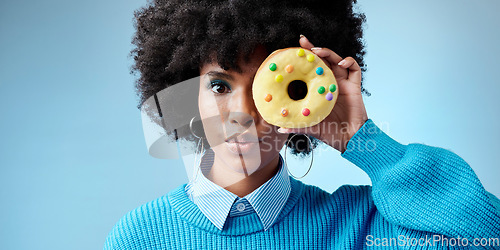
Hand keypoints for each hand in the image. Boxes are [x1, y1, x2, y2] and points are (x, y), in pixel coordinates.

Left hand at [278, 35, 368, 152]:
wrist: (350, 139)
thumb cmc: (330, 133)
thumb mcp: (310, 127)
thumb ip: (296, 126)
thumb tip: (278, 128)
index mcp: (319, 89)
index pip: (311, 70)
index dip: (304, 59)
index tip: (293, 50)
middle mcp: (330, 83)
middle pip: (323, 60)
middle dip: (314, 48)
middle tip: (303, 42)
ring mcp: (343, 83)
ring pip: (337, 60)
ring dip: (329, 52)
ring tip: (319, 51)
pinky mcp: (354, 86)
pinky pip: (355, 69)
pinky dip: (349, 62)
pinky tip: (342, 64)